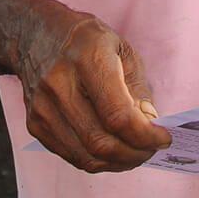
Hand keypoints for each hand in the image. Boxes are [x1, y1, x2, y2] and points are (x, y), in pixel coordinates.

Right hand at [16, 9, 171, 172]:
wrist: (34, 34)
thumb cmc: (86, 40)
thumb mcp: (121, 48)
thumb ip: (138, 88)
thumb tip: (150, 126)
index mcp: (87, 59)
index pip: (118, 116)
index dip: (144, 135)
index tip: (163, 138)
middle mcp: (60, 85)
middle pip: (101, 142)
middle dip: (134, 154)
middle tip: (151, 149)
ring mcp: (43, 108)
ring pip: (86, 156)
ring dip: (118, 163)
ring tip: (135, 152)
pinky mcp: (35, 123)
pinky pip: (71, 156)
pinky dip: (97, 160)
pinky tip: (112, 150)